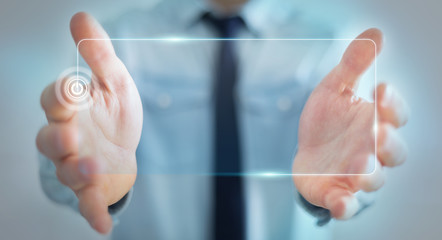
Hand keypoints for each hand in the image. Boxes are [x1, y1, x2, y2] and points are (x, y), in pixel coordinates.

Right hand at [36, 12, 142, 233]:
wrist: (124, 147)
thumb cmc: (113, 114)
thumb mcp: (113, 81)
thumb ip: (98, 54)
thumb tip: (81, 16)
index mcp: (72, 109)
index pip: (55, 100)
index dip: (61, 94)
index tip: (73, 87)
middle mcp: (68, 138)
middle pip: (51, 139)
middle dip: (59, 138)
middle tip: (71, 134)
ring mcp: (79, 165)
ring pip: (68, 170)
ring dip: (79, 171)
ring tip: (95, 168)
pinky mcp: (94, 188)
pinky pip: (89, 203)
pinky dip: (94, 214)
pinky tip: (104, 227)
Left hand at [293, 29, 408, 218]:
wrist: (305, 151)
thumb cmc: (327, 122)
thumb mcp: (334, 89)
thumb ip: (353, 65)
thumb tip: (374, 33)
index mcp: (375, 122)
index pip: (395, 115)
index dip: (392, 105)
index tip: (379, 90)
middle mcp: (372, 151)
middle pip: (393, 152)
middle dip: (388, 144)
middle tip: (377, 132)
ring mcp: (355, 175)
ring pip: (373, 179)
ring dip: (369, 173)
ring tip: (360, 165)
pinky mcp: (336, 193)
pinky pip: (346, 204)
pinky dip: (345, 205)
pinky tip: (340, 203)